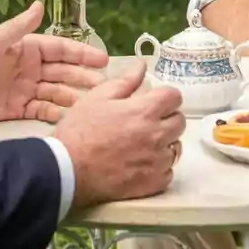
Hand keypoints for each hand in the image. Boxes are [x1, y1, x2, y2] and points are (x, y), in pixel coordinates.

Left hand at [0, 1, 107, 123]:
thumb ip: (19, 26)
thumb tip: (41, 4)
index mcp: (28, 49)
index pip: (61, 50)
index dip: (82, 54)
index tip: (103, 60)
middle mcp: (31, 68)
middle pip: (64, 73)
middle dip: (85, 78)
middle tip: (105, 87)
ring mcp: (26, 90)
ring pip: (57, 93)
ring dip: (75, 98)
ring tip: (93, 105)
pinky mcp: (18, 110)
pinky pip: (43, 111)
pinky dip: (57, 114)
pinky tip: (71, 118)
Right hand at [54, 59, 185, 208]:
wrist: (69, 170)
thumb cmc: (80, 131)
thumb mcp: (98, 97)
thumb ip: (125, 81)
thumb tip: (142, 65)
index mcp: (145, 111)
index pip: (174, 96)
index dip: (165, 96)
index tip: (154, 100)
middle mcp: (157, 135)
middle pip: (179, 121)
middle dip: (167, 117)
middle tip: (147, 121)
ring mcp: (157, 161)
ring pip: (175, 147)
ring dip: (165, 143)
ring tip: (144, 143)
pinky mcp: (153, 183)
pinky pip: (168, 172)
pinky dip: (159, 166)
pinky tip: (142, 163)